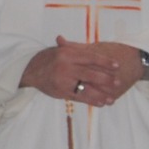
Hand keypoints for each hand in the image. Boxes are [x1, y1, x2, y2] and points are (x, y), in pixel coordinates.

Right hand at [20, 37, 144, 106]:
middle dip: (106, 80)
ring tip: (112, 99)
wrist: (30, 70)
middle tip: (118, 83)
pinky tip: (100, 102)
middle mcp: (66, 67)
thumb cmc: (49, 59)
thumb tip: (94, 45)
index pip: (91, 57)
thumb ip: (77, 48)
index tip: (117, 65)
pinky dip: (91, 100)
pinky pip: (79, 97)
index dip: (105, 62)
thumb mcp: (61, 50)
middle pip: (91, 74)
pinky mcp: (61, 92)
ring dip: (101, 95)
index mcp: (68, 54)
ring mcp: (63, 80)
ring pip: (86, 88)